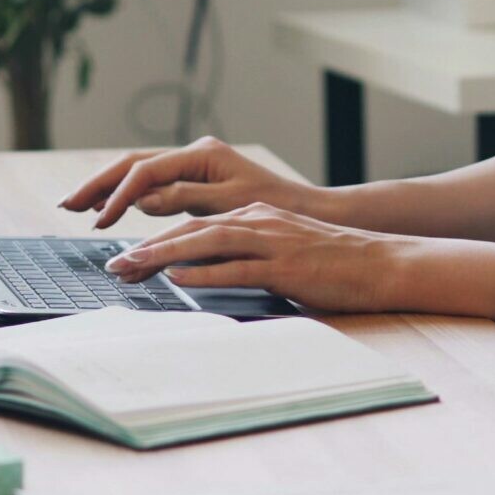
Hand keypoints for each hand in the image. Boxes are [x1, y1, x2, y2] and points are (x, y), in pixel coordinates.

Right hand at [59, 136, 314, 230]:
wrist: (305, 211)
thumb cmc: (275, 209)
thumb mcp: (231, 206)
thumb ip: (186, 198)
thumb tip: (141, 198)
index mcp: (202, 155)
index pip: (147, 171)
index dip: (118, 195)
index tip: (99, 219)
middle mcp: (194, 153)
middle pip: (134, 164)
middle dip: (99, 184)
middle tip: (67, 204)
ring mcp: (193, 165)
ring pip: (139, 171)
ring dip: (107, 188)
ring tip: (78, 205)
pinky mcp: (194, 179)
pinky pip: (152, 183)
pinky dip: (128, 195)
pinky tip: (109, 207)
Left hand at [104, 202, 408, 313]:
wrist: (380, 262)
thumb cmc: (330, 263)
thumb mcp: (279, 252)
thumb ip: (242, 256)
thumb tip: (200, 271)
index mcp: (253, 216)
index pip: (193, 225)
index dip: (155, 240)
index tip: (125, 259)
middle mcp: (256, 222)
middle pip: (190, 230)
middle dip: (147, 247)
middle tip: (114, 266)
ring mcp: (271, 241)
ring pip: (206, 243)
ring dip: (164, 255)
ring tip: (132, 268)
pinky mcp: (285, 265)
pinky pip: (238, 267)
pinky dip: (206, 272)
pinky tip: (181, 278)